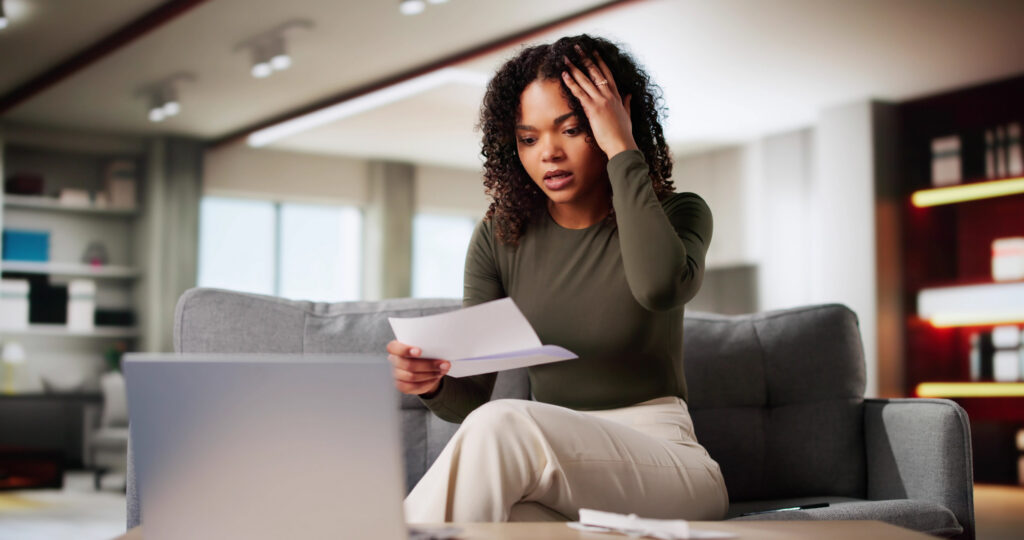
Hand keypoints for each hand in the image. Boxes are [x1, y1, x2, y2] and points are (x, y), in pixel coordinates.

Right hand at [386, 340, 449, 395]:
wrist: (422, 367)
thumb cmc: (423, 353)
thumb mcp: (424, 347)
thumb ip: (427, 347)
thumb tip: (440, 351)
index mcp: (395, 348)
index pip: (394, 348)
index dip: (405, 350)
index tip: (420, 351)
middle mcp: (393, 361)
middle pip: (408, 364)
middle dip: (428, 365)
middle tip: (444, 364)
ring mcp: (396, 374)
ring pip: (412, 376)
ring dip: (431, 374)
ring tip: (442, 370)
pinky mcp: (401, 385)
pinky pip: (414, 386)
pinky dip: (427, 382)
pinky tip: (436, 378)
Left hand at [561, 44, 638, 158]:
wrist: (622, 144)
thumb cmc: (623, 134)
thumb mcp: (627, 115)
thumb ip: (626, 103)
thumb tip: (628, 94)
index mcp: (617, 97)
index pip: (607, 74)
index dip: (599, 62)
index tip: (593, 52)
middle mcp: (608, 95)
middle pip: (595, 72)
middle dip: (585, 59)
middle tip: (576, 48)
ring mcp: (601, 101)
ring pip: (585, 80)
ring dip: (574, 68)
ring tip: (565, 58)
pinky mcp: (593, 109)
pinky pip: (580, 92)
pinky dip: (571, 83)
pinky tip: (564, 75)